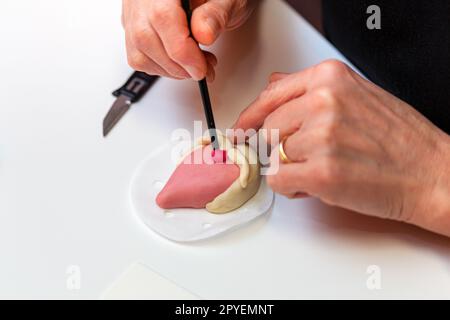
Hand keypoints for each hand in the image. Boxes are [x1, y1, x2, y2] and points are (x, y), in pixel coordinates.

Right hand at [122, 0, 256, 79]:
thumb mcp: (229, 0)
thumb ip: (216, 14)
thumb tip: (204, 34)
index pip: (162, 18)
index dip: (182, 50)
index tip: (200, 68)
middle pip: (145, 37)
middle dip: (178, 65)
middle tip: (203, 69)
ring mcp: (134, 11)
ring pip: (139, 51)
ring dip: (171, 69)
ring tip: (196, 64)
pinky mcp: (132, 26)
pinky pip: (138, 56)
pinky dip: (162, 67)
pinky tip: (181, 62)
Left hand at [234, 60, 449, 236]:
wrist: (432, 173)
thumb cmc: (399, 139)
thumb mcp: (357, 95)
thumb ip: (311, 90)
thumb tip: (273, 85)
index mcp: (330, 78)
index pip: (270, 95)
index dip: (250, 116)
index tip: (241, 128)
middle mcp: (323, 102)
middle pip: (269, 129)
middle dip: (282, 148)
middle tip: (308, 157)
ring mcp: (321, 137)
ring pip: (274, 156)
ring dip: (292, 169)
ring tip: (325, 169)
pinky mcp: (321, 172)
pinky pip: (278, 180)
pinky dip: (292, 187)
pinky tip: (317, 184)